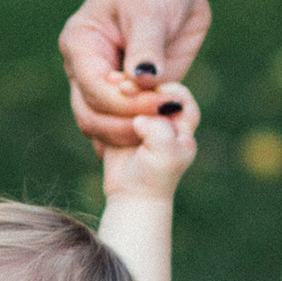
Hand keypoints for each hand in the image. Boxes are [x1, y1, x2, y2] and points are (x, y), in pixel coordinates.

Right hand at [59, 0, 209, 152]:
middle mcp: (87, 70)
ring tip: (175, 122)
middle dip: (128, 125)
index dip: (126, 105)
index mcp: (80, 45)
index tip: (163, 103)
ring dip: (138, 133)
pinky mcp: (134, 94)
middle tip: (168, 119)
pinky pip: (134, 123)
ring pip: (108, 129)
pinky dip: (150, 131)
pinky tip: (173, 127)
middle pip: (92, 118)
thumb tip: (140, 82)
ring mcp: (109, 85)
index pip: (94, 90)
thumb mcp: (150, 10)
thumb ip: (145, 48)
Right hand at [99, 76, 197, 203]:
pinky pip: (114, 101)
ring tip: (110, 90)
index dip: (162, 90)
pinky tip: (97, 101)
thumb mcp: (165, 156)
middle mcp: (165, 112)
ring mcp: (143, 113)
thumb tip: (140, 118)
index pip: (177, 93)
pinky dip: (107, 101)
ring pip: (132, 92)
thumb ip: (159, 132)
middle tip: (121, 86)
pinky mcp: (122, 117)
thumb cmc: (155, 178)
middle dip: (136, 86)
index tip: (146, 94)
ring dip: (119, 93)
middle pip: (152, 87)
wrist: (132, 195)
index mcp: (183, 119)